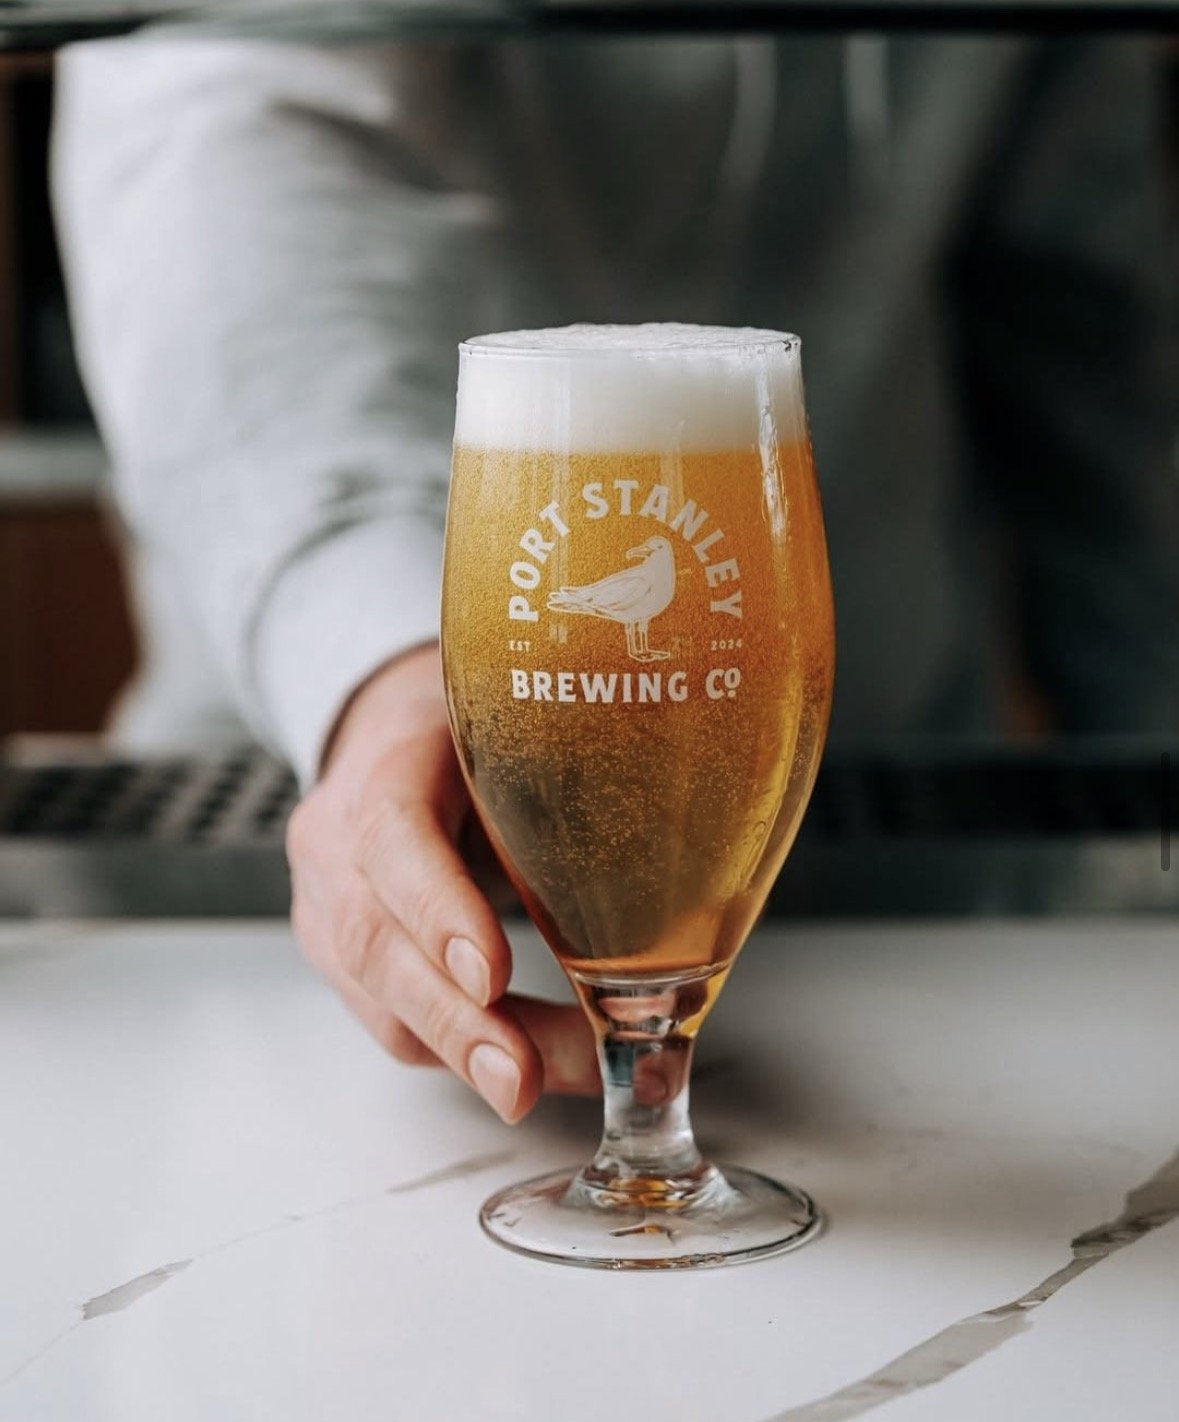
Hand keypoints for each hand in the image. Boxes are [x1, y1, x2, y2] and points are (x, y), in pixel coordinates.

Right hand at [286, 642, 598, 1120]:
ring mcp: (328, 904)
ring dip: (469, 1052)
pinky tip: (530, 1071)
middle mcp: (335, 841)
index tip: (490, 973)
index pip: (393, 836)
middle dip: (455, 1021)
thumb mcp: (506, 722)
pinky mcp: (341, 957)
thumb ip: (557, 768)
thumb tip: (668, 838)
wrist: (382, 731)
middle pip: (376, 942)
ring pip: (381, 998)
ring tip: (544, 1085)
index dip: (438, 910)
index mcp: (383, 765)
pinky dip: (464, 1053)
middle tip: (520, 1078)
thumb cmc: (463, 728)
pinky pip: (393, 1020)